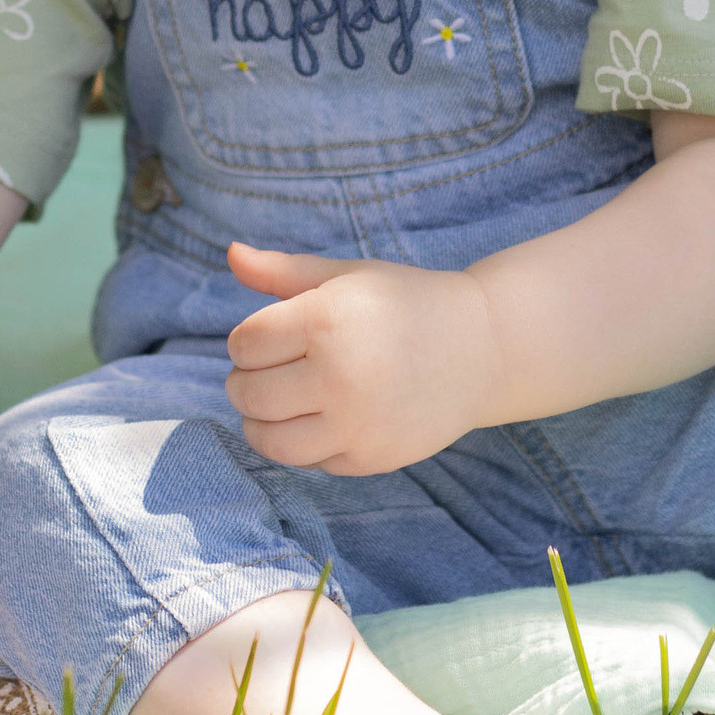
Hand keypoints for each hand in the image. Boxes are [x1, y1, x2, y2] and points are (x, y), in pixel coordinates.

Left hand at [224, 245, 501, 475]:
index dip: (248, 340)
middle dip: (246, 381)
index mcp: (327, 320)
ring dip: (261, 421)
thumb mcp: (348, 277)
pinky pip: (308, 460)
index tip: (270, 337)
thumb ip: (282, 272)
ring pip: (268, 439)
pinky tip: (324, 418)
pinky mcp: (370, 458)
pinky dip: (304, 443)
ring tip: (281, 402)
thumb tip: (231, 254)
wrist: (483, 349)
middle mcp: (339, 375)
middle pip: (247, 393)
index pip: (244, 344)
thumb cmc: (405, 303)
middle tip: (271, 371)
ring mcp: (356, 423)